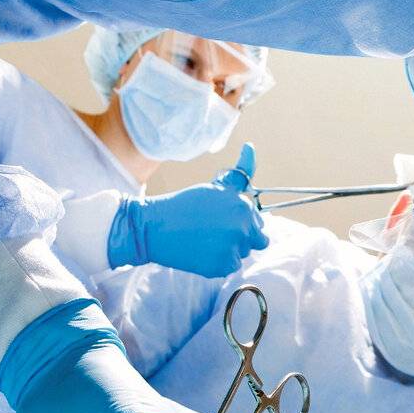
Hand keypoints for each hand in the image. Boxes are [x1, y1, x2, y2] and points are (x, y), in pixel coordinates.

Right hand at [108, 142, 267, 277]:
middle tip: (213, 230)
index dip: (239, 220)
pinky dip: (219, 262)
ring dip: (230, 249)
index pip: (258, 220)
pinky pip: (231, 267)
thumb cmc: (186, 204)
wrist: (155, 226)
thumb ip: (241, 174)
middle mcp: (243, 228)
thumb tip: (251, 146)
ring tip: (205, 239)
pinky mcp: (223, 266)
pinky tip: (201, 250)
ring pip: (244, 253)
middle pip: (257, 239)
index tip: (220, 218)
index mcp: (244, 207)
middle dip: (240, 236)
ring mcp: (234, 248)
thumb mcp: (216, 186)